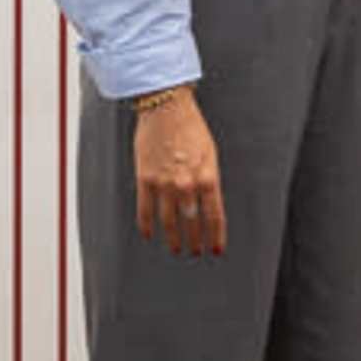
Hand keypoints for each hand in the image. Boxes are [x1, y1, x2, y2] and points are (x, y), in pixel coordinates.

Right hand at [133, 93, 224, 256]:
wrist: (166, 109)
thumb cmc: (191, 127)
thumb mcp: (210, 154)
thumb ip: (208, 180)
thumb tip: (207, 203)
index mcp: (208, 177)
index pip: (215, 216)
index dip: (215, 237)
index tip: (215, 250)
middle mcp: (187, 184)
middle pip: (192, 223)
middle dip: (194, 241)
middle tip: (195, 251)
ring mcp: (164, 183)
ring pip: (168, 221)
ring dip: (173, 239)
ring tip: (175, 248)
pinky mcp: (145, 179)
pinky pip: (145, 210)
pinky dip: (146, 225)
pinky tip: (149, 234)